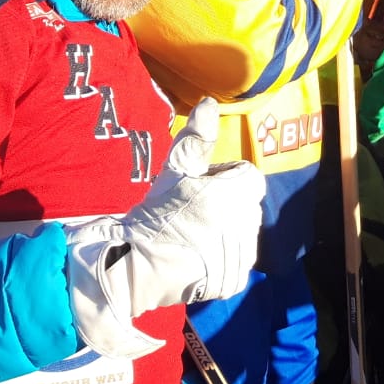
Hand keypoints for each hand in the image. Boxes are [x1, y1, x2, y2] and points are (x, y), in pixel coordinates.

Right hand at [66, 98, 265, 358]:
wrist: (135, 265)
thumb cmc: (155, 212)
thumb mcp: (176, 170)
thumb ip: (197, 137)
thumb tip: (210, 102)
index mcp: (235, 194)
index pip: (247, 176)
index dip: (222, 177)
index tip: (198, 187)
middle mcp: (244, 225)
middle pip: (247, 204)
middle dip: (227, 204)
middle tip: (193, 211)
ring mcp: (242, 255)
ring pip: (245, 232)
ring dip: (227, 231)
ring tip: (193, 235)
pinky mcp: (235, 281)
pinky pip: (239, 260)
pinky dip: (223, 258)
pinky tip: (198, 256)